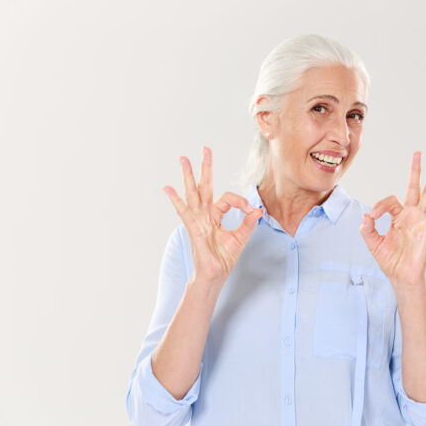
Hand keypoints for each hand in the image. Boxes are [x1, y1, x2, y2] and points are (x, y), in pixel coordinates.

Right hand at [162, 146, 263, 291]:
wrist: (215, 276)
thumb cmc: (223, 259)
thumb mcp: (240, 239)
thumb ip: (248, 224)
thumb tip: (258, 210)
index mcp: (215, 216)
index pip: (228, 198)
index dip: (241, 202)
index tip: (251, 210)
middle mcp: (205, 215)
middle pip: (205, 186)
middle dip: (205, 168)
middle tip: (205, 149)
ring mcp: (197, 220)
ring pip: (193, 193)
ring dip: (188, 176)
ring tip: (183, 159)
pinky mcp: (193, 229)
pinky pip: (184, 212)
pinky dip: (176, 200)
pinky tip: (168, 189)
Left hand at [359, 151, 425, 290]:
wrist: (401, 276)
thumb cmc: (390, 260)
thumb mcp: (373, 243)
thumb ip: (368, 229)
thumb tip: (366, 215)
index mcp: (397, 217)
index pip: (389, 201)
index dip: (379, 206)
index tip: (372, 216)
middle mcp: (410, 215)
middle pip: (413, 188)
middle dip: (415, 171)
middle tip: (418, 153)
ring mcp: (420, 220)